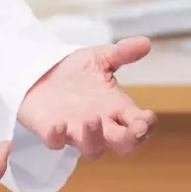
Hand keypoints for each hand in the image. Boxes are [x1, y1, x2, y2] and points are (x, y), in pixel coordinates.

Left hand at [17, 37, 157, 157]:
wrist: (42, 72)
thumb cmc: (76, 71)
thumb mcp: (100, 58)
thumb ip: (122, 53)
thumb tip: (146, 42)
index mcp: (116, 108)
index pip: (138, 124)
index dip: (146, 126)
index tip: (148, 118)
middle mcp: (101, 125)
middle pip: (123, 144)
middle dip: (131, 139)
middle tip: (136, 129)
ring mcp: (77, 132)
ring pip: (92, 149)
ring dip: (94, 138)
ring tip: (93, 120)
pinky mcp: (52, 133)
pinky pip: (56, 143)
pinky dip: (57, 137)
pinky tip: (59, 125)